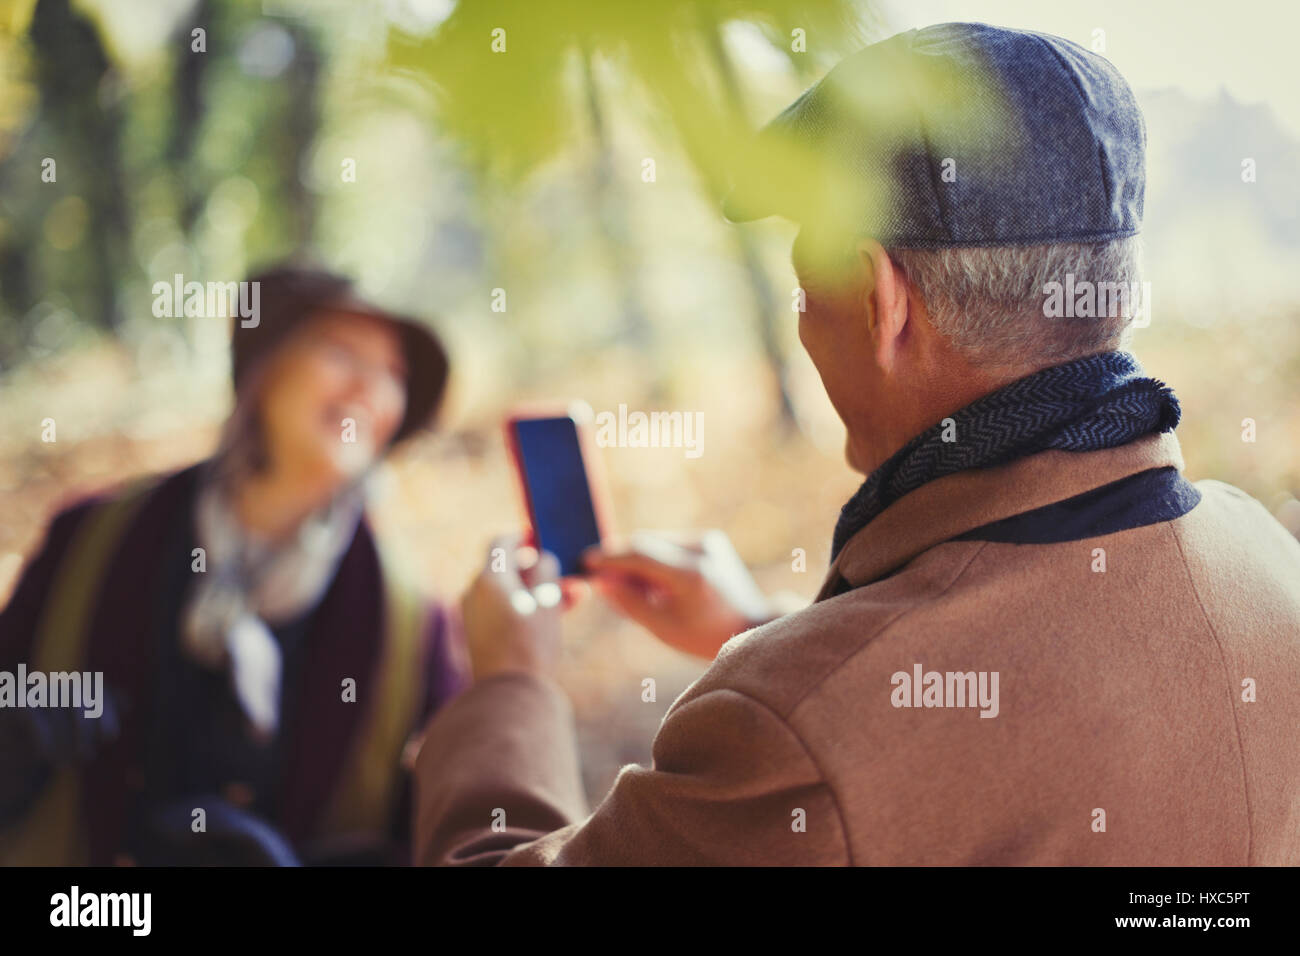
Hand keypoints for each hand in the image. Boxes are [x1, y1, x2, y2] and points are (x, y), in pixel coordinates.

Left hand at [460, 534, 565, 681]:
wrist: (508, 694)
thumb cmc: (531, 643)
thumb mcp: (547, 599)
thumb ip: (545, 569)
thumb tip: (541, 559)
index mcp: (488, 578)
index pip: (501, 544)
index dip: (522, 537)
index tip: (538, 538)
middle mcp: (474, 592)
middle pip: (506, 569)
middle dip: (537, 571)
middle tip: (564, 576)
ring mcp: (473, 615)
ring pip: (508, 592)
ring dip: (535, 592)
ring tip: (568, 601)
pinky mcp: (478, 635)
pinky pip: (502, 610)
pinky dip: (524, 608)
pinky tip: (551, 618)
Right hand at [583, 530, 772, 659]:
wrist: (749, 626)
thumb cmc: (703, 635)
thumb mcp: (662, 627)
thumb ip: (629, 603)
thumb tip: (599, 581)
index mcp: (692, 575)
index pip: (640, 553)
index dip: (610, 558)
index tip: (587, 562)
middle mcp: (703, 549)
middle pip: (645, 543)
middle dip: (620, 560)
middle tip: (602, 581)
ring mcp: (709, 540)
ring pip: (655, 542)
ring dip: (637, 560)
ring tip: (638, 592)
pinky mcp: (710, 539)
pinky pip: (668, 544)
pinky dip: (654, 559)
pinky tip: (658, 586)